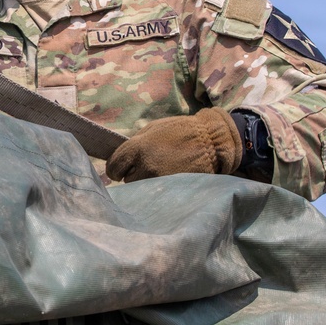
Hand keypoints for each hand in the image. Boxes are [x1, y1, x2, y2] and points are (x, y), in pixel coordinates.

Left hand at [106, 107, 242, 181]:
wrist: (212, 140)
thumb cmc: (181, 130)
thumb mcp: (153, 128)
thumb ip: (135, 143)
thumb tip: (123, 156)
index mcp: (138, 148)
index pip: (113, 167)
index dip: (115, 169)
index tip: (120, 170)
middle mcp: (146, 166)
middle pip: (127, 181)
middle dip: (132, 176)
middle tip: (142, 170)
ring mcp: (159, 180)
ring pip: (141, 190)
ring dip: (144, 185)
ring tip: (155, 176)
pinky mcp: (172, 190)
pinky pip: (157, 195)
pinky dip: (158, 191)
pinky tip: (164, 183)